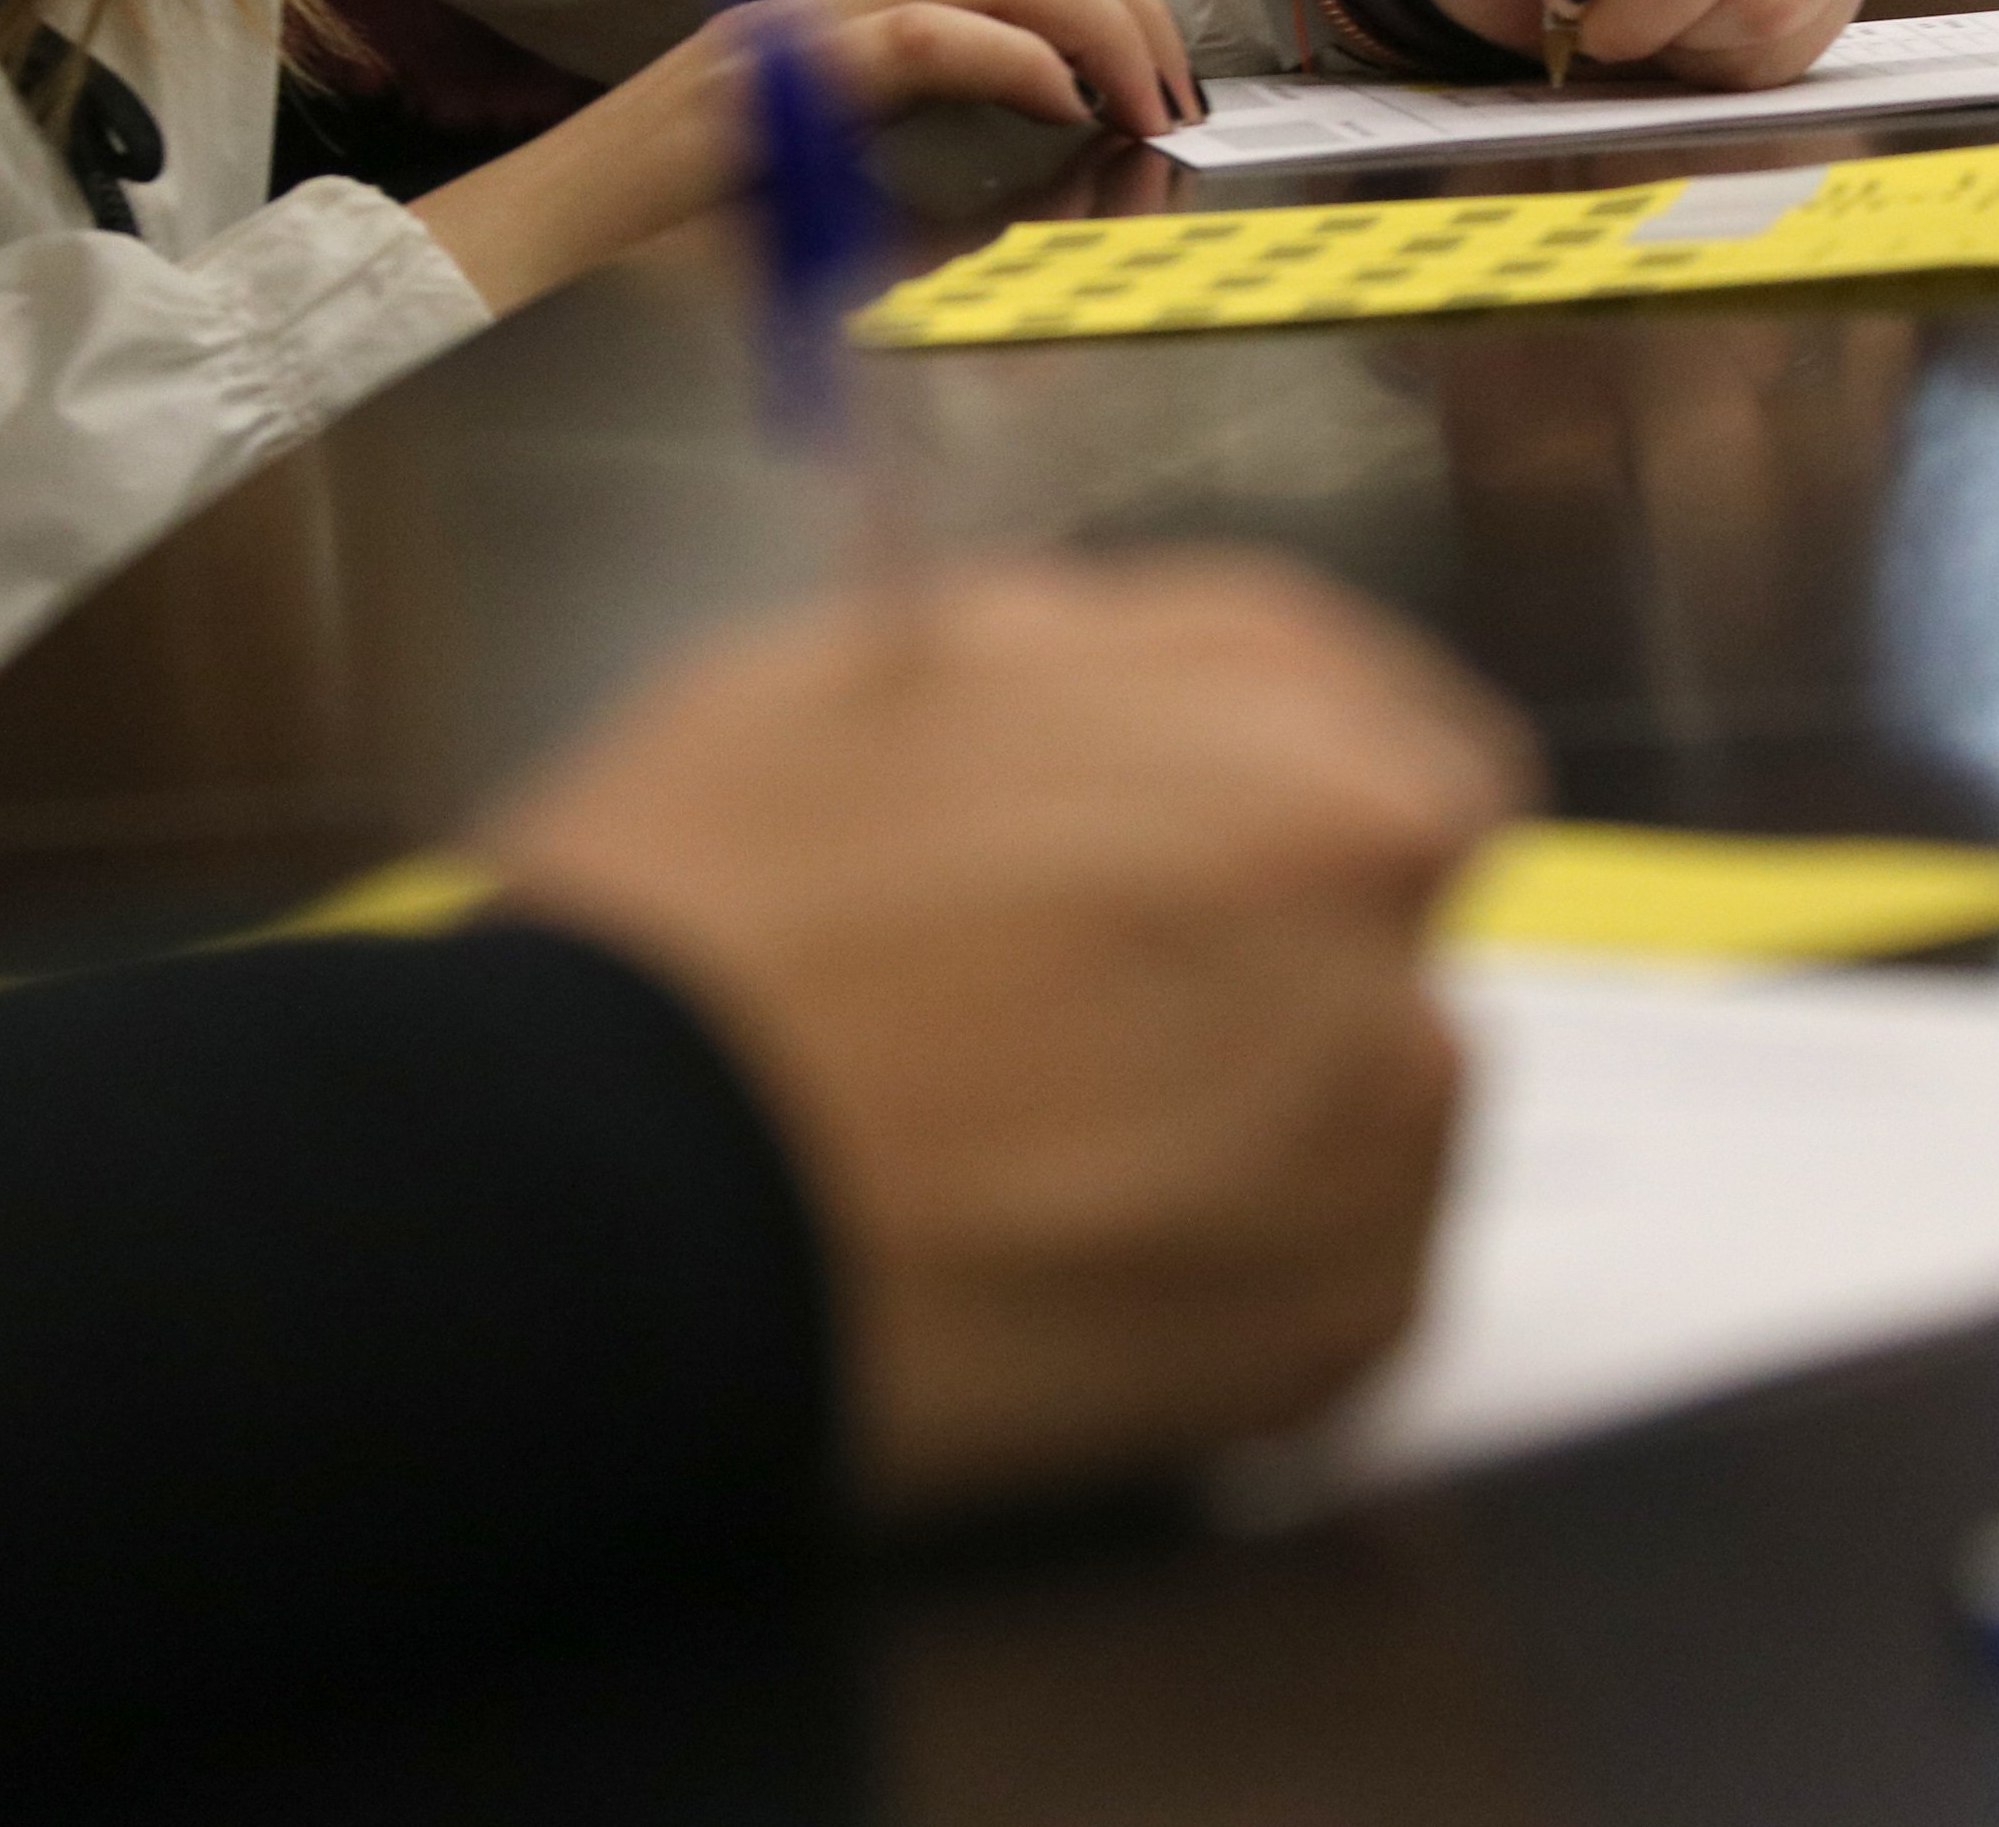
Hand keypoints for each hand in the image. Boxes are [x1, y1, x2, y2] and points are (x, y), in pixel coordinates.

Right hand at [412, 0, 1194, 313]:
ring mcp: (789, 35)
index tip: (1162, 83)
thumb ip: (952, 225)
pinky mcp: (761, 85)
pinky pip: (913, 39)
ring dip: (1084, 15)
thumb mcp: (846, 243)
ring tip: (1133, 100)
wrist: (535, 264)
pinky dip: (1008, 60)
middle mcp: (824, 7)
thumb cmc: (673, 268)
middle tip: (1174, 94)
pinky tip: (1057, 106)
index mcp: (845, 29)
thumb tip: (1074, 215)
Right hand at [490, 554, 1536, 1512]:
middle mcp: (1373, 914)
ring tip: (1037, 1150)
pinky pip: (1328, 1276)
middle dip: (1260, 946)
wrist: (612, 1192)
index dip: (1276, 778)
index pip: (1386, 725)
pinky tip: (1059, 1262)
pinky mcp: (1334, 1333)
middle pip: (1379, 916)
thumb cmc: (695, 914)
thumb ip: (1062, 666)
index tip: (1203, 842)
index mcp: (1275, 725)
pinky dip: (1228, 1272)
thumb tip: (1123, 692)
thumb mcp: (856, 667)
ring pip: (1362, 1099)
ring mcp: (1372, 1138)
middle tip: (1075, 1010)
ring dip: (1251, 1108)